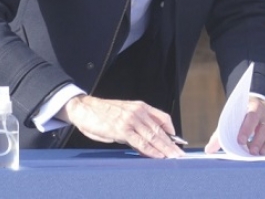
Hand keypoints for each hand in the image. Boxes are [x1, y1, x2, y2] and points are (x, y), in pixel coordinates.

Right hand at [61, 95, 184, 157]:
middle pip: (160, 130)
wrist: (84, 108)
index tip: (178, 141)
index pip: (163, 118)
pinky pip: (141, 142)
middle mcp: (139, 112)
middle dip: (171, 144)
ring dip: (165, 149)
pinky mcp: (122, 130)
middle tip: (180, 154)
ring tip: (173, 157)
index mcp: (141, 106)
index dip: (172, 131)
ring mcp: (131, 120)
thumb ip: (137, 123)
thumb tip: (147, 138)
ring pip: (153, 137)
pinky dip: (151, 150)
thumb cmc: (103, 112)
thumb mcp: (124, 112)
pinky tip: (158, 156)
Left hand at [204, 95, 264, 155]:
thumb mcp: (230, 119)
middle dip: (256, 140)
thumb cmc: (239, 114)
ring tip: (255, 155)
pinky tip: (261, 153)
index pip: (250, 117)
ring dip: (262, 145)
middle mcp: (263, 112)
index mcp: (252, 106)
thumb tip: (208, 150)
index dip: (246, 129)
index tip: (240, 141)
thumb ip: (220, 134)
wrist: (255, 103)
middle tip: (250, 152)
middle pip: (262, 127)